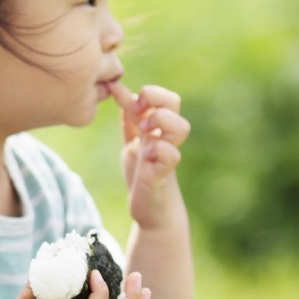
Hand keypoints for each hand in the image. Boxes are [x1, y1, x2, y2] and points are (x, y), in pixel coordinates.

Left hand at [107, 81, 189, 228]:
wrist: (149, 209)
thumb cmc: (142, 174)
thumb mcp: (132, 141)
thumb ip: (129, 119)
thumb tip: (118, 89)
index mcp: (157, 127)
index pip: (164, 96)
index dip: (147, 92)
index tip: (123, 97)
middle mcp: (165, 137)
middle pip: (174, 102)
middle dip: (155, 99)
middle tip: (138, 114)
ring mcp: (167, 154)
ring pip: (181, 126)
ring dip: (160, 122)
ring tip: (143, 132)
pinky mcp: (164, 173)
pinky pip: (171, 155)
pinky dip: (158, 150)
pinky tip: (145, 155)